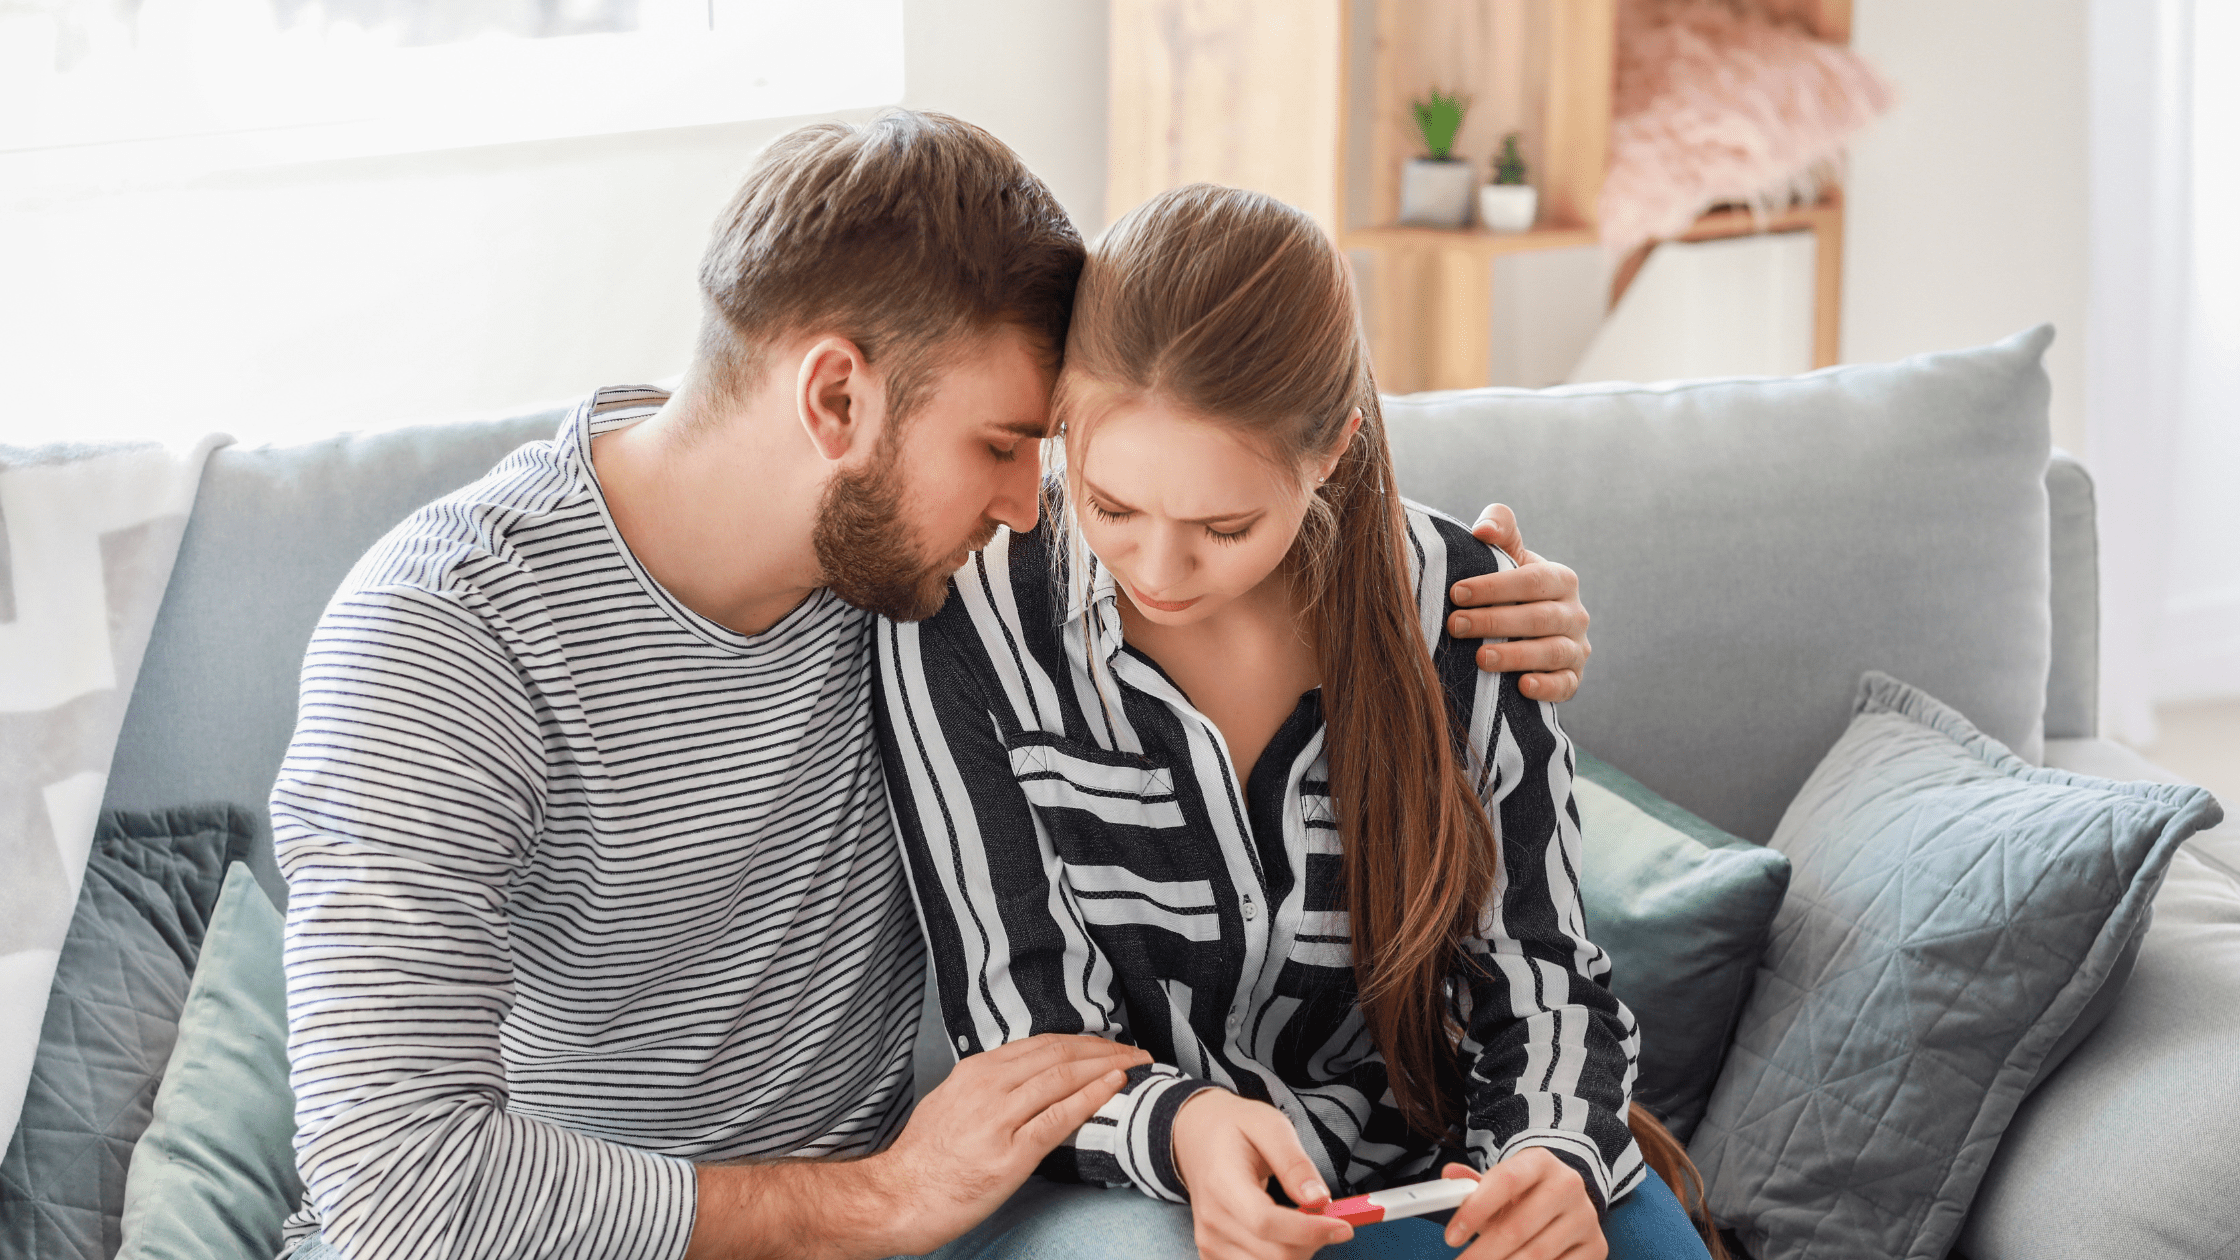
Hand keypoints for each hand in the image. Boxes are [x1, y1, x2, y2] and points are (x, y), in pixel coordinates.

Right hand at [870, 1034, 1150, 1254]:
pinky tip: (1114, 1088)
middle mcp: (988, 1086)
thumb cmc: (924, 1158)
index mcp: (976, 1071)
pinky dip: (1090, 1097)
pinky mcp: (1010, 1155)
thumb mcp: (951, 1103)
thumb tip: (1023, 1079)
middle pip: (1059, 1054)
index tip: (1108, 1045)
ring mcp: (999, 1119)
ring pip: (1063, 1078)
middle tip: (1135, 1052)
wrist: (898, 1196)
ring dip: (1107, 1068)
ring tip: (1136, 1066)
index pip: (1041, 1044)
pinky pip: (1058, 1118)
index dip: (1082, 1041)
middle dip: (1103, 1050)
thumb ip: (986, 1086)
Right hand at [1172, 1090, 1350, 1259]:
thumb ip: (1295, 1163)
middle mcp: (1212, 1219)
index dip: (1309, 1231)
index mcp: (1223, 1182)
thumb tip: (1320, 1200)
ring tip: (1305, 1223)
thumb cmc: (1235, 1129)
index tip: (1343, 1226)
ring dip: (1299, 1252)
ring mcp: (1209, 1241)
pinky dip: (1279, 1259)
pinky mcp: (1211, 1254)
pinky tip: (1285, 1237)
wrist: (1197, 1137)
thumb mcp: (1270, 1126)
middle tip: (1329, 1218)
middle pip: (1273, 1255)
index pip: (1266, 1222)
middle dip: (1313, 1242)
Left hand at [1439, 1149, 1606, 1259]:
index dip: (1475, 1210)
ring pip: (1537, 1255)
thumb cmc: (1526, 1195)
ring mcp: (1585, 1217)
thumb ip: (1474, 1184)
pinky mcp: (1596, 1246)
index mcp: (1540, 1162)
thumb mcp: (1501, 1184)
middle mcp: (1568, 1185)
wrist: (1567, 1202)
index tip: (1451, 1237)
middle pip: (1518, 1227)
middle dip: (1483, 1253)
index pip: (1505, 1181)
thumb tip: (1449, 1173)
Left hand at [1448, 504, 1590, 701]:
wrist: (1526, 629)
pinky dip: (1546, 687)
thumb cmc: (1511, 587)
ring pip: (1552, 652)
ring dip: (1515, 656)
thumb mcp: (1509, 555)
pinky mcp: (1573, 678)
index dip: (1494, 587)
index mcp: (1562, 580)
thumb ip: (1499, 529)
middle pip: (1539, 618)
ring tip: (1480, 658)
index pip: (1532, 580)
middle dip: (1494, 622)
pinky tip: (1521, 686)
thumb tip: (1482, 531)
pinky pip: (1566, 684)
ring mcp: (1577, 647)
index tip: (1456, 593)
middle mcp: (1575, 613)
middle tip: (1456, 626)